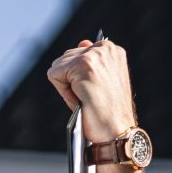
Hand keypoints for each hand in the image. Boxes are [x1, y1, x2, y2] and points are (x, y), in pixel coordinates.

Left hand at [47, 38, 145, 172]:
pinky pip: (54, 75)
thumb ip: (90, 61)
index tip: (95, 91)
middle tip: (90, 97)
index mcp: (110, 49)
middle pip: (64, 60)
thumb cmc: (108, 111)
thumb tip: (83, 42)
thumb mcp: (101, 81)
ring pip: (58, 67)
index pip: (75, 55)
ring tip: (86, 98)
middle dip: (70, 81)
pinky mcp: (83, 65)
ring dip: (66, 87)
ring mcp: (94, 55)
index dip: (78, 78)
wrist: (117, 130)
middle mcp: (104, 48)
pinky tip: (81, 99)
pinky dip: (63, 92)